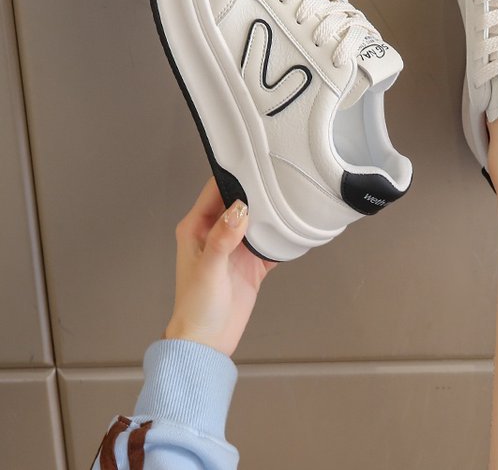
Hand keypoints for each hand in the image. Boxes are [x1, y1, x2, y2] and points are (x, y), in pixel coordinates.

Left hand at [165, 178, 276, 356]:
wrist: (208, 343)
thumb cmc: (195, 308)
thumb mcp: (208, 269)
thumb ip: (223, 238)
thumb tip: (239, 209)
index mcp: (197, 228)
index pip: (214, 191)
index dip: (231, 175)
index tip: (252, 163)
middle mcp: (216, 234)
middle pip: (239, 201)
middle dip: (256, 191)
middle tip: (278, 178)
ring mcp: (235, 248)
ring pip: (256, 220)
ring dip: (270, 213)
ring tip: (289, 200)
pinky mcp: (251, 263)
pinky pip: (270, 243)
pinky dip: (281, 237)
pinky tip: (293, 231)